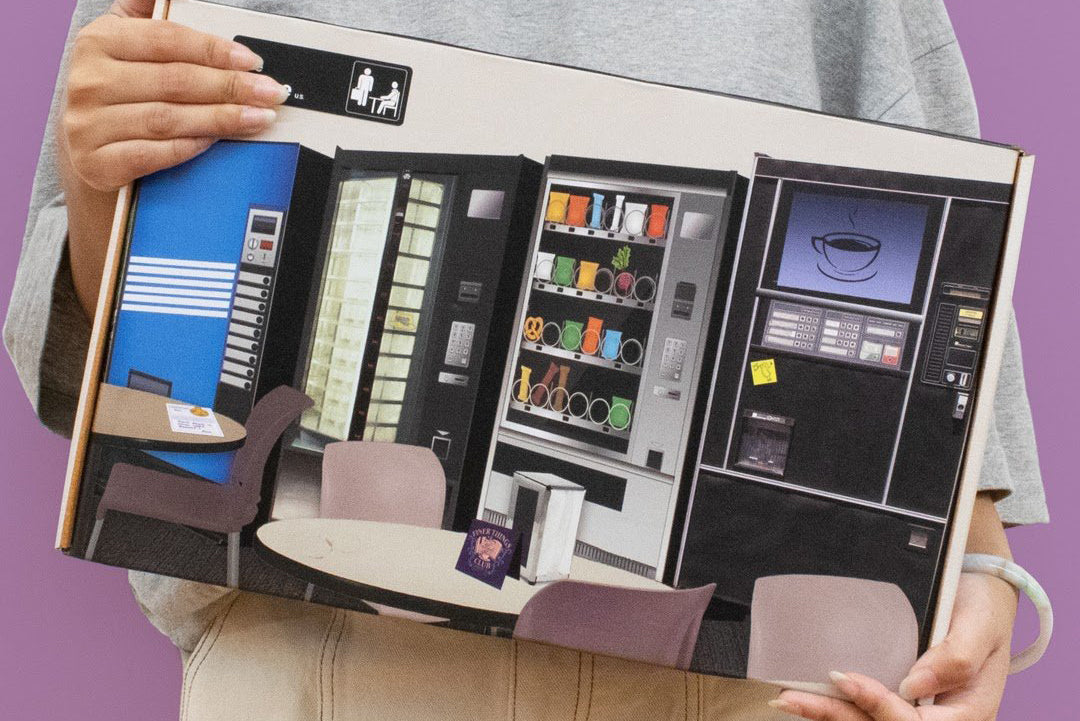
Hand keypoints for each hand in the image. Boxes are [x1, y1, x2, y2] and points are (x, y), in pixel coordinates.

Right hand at [63, 0, 286, 190]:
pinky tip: (218, 140)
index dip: (215, 50)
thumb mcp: (125, 43)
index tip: (253, 62)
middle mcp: (90, 81)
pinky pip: (154, 154)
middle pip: (175, 81)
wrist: (87, 151)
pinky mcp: (98, 163)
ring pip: (169, 119)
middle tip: (269, 92)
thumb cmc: (119, 93)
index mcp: (99, 41)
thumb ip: (151, 15)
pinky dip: (191, 146)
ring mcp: (90, 124)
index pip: (167, 40)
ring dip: (222, 119)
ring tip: (258, 118)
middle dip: (231, 87)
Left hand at [769, 572, 1017, 720]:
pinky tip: (806, 701)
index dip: (878, 706)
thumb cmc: (985, 610)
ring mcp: (918, 712)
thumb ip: (955, 657)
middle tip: (792, 699)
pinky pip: (866, 712)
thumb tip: (913, 685)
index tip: (844, 677)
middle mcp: (940, 719)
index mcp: (967, 713)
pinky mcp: (900, 701)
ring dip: (829, 716)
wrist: (984, 600)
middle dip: (838, 716)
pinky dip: (837, 708)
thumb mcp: (980, 626)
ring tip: (788, 702)